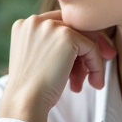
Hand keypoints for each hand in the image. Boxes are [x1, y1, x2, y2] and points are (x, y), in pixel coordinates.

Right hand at [0, 11, 116, 121]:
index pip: (58, 26)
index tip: (83, 62)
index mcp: (25, 25)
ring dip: (91, 61)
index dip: (73, 43)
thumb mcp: (38, 60)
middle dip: (86, 51)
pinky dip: (96, 66)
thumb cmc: (31, 88)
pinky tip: (95, 82)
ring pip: (83, 38)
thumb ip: (52, 46)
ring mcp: (51, 26)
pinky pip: (91, 47)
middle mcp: (36, 21)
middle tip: (95, 71)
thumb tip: (82, 46)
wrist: (25, 101)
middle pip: (72, 29)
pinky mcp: (66, 36)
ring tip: (91, 82)